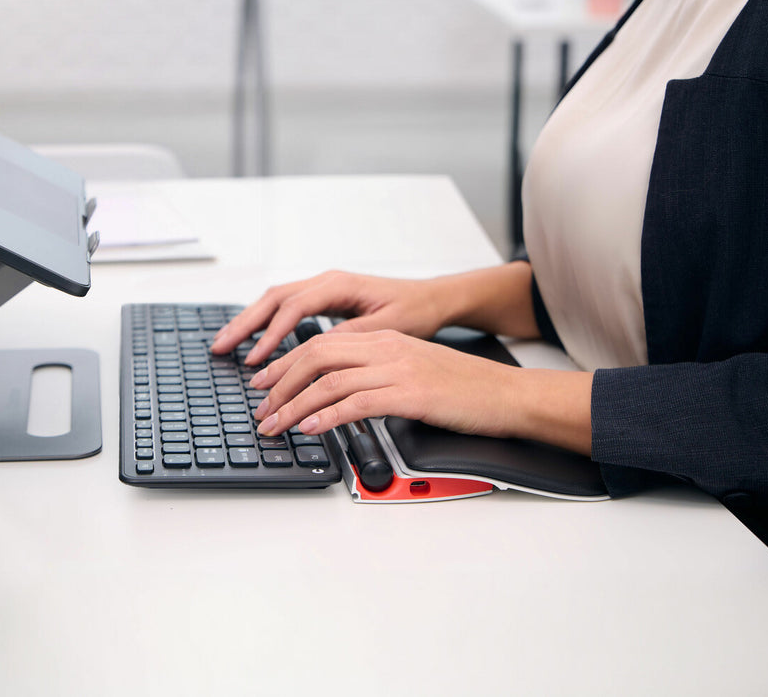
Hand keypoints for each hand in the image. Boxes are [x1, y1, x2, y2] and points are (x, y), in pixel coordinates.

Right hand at [210, 271, 450, 364]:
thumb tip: (320, 352)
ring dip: (249, 322)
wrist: (432, 298)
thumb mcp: (387, 327)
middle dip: (244, 323)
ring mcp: (324, 288)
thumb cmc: (415, 310)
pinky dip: (266, 322)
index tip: (255, 360)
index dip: (271, 334)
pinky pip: (286, 307)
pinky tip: (254, 341)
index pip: (294, 307)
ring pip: (275, 300)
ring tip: (226, 344)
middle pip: (273, 298)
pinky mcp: (325, 299)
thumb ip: (352, 337)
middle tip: (220, 347)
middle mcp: (327, 281)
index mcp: (339, 284)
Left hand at [250, 329, 593, 455]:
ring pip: (329, 380)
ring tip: (274, 426)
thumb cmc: (467, 391)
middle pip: (316, 354)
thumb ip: (379, 378)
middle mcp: (389, 348)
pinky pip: (356, 402)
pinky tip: (310, 427)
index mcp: (387, 340)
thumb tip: (341, 400)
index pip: (322, 342)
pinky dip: (326, 415)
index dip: (286, 362)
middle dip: (280, 382)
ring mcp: (399, 369)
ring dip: (293, 404)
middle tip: (259, 407)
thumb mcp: (417, 373)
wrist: (508, 395)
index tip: (265, 384)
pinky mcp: (410, 393)